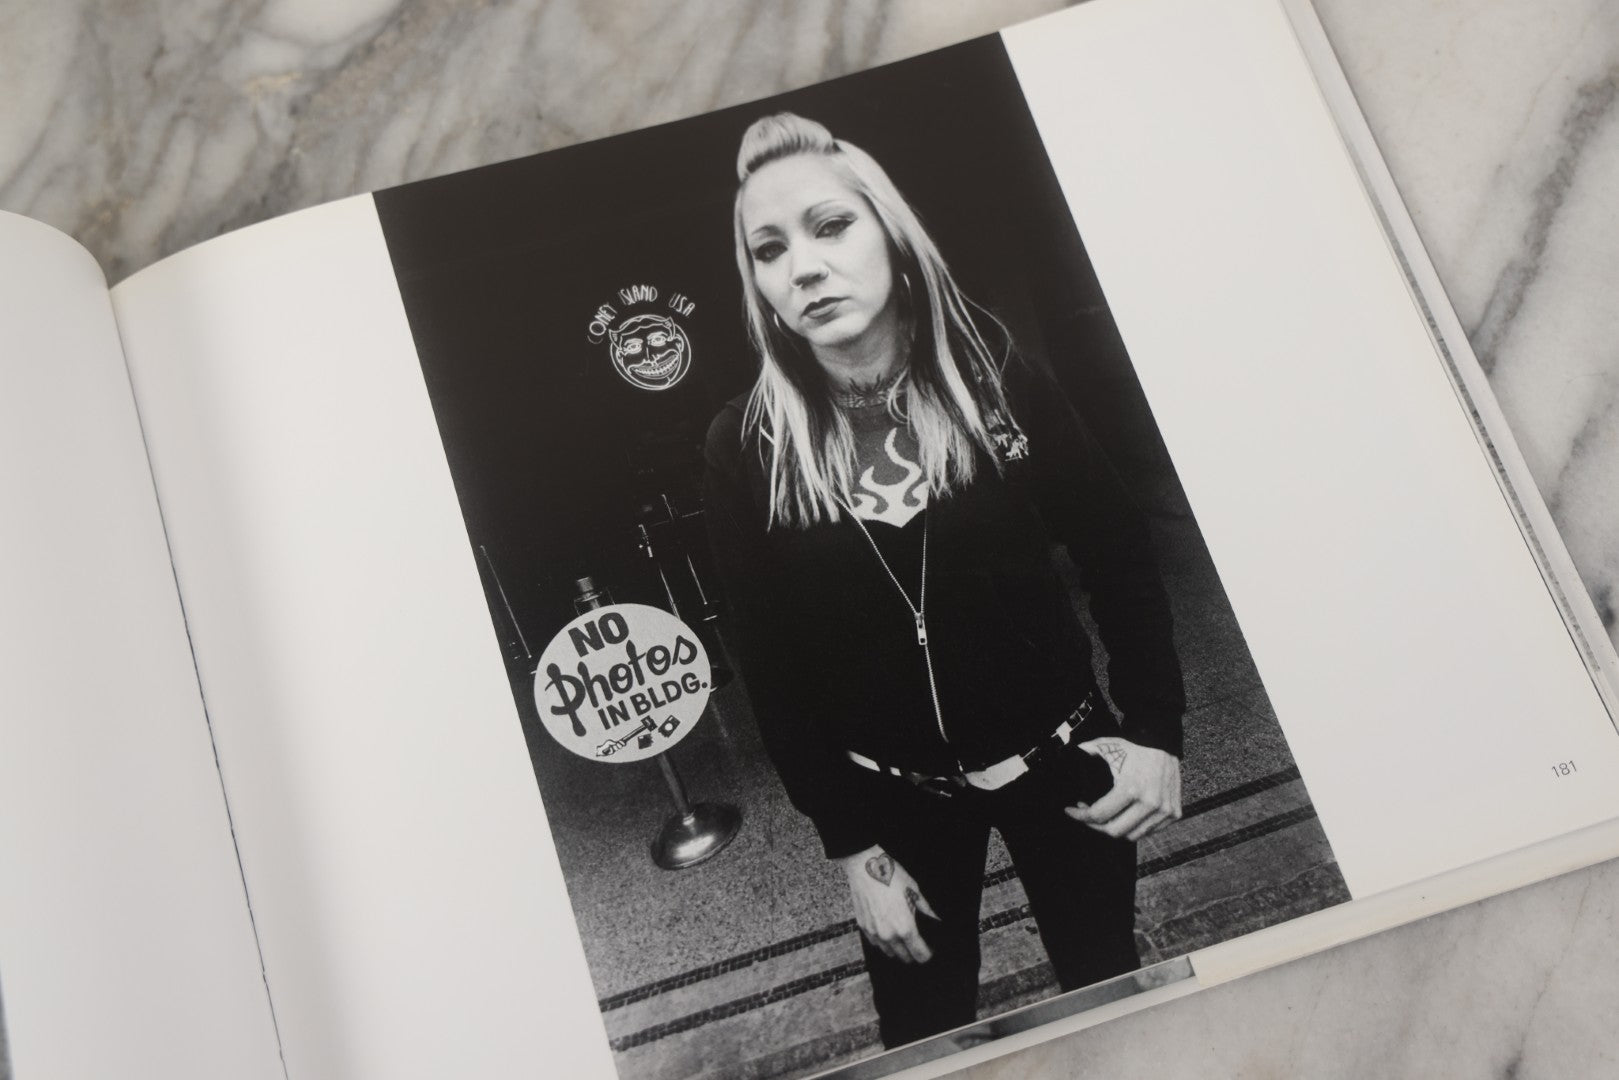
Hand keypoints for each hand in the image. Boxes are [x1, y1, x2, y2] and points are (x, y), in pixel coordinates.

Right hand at [838, 845, 939, 963]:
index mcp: (905, 928)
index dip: (927, 953)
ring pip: (889, 952)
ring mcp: (874, 933)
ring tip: (902, 934)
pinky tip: (888, 928)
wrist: (865, 867)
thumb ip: (926, 910)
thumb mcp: (914, 891)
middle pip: (905, 957)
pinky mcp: (864, 927)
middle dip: (913, 952)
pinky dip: (883, 940)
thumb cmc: (890, 876)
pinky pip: (876, 943)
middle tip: (918, 940)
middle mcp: (889, 935)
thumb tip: (936, 920)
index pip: (920, 954)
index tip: (930, 948)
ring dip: (897, 948)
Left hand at [1065, 737, 1180, 840]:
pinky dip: (1134, 827)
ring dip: (1116, 828)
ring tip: (1106, 816)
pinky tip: (1124, 816)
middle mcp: (1150, 803)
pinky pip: (1149, 831)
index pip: (1099, 815)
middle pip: (1114, 831)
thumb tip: (1071, 753)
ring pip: (1132, 835)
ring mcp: (1164, 810)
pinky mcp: (1174, 814)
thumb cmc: (1134, 748)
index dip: (1080, 816)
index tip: (1071, 811)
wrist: (1163, 744)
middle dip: (1096, 826)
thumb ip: (1087, 750)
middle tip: (1087, 815)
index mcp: (1131, 789)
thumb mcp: (1107, 747)